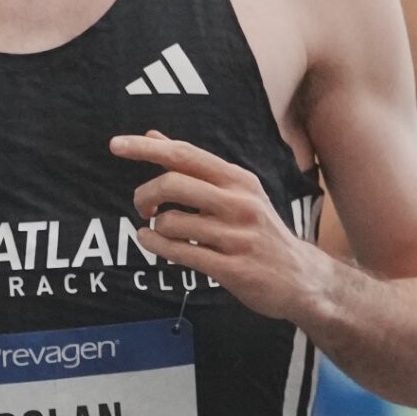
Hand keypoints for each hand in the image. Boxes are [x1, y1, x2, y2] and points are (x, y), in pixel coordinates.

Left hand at [114, 134, 324, 323]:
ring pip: (172, 221)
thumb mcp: (237, 192)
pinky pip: (179, 252)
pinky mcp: (232, 268)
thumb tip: (152, 137)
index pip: (186, 155)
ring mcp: (237, 236)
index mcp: (240, 180)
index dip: (146, 149)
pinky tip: (151, 242)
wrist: (301, 278)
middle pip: (173, 183)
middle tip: (142, 206)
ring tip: (157, 230)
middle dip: (144, 194)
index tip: (115, 144)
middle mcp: (240, 203)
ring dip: (154, 227)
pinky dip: (155, 246)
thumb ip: (194, 167)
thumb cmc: (259, 231)